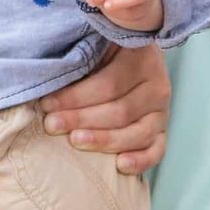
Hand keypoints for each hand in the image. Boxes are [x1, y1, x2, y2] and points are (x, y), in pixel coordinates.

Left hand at [37, 44, 170, 174]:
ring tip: (75, 141)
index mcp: (142, 58)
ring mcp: (162, 111)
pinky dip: (141, 161)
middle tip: (52, 124)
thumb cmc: (105, 50)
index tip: (47, 104)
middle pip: (120, 111)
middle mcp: (157, 86)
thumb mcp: (96, 44)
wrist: (133, 54)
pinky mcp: (161, 131)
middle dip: (82, 119)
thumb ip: (80, 56)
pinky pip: (156, 150)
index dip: (76, 97)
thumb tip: (48, 78)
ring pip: (138, 133)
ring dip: (104, 140)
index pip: (108, 84)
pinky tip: (119, 166)